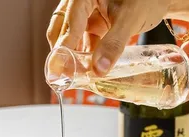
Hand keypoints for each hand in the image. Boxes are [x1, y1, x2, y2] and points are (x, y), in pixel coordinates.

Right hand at [47, 0, 168, 74]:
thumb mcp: (129, 19)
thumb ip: (113, 44)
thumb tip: (99, 70)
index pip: (68, 23)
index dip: (62, 48)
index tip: (59, 70)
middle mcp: (81, 2)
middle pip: (62, 30)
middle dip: (63, 53)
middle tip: (65, 76)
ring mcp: (87, 13)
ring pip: (72, 37)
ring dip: (74, 56)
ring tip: (76, 76)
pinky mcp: (96, 23)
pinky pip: (85, 41)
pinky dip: (86, 55)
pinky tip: (88, 69)